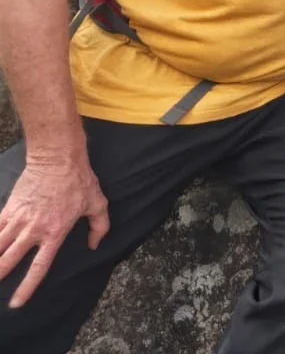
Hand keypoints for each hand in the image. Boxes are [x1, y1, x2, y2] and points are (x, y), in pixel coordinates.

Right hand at [0, 152, 108, 307]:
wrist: (57, 158)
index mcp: (55, 233)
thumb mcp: (98, 203)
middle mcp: (33, 230)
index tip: (15, 303)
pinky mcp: (9, 208)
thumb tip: (94, 246)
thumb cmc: (79, 181)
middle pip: (9, 260)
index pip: (39, 267)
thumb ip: (99, 227)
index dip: (26, 287)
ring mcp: (18, 219)